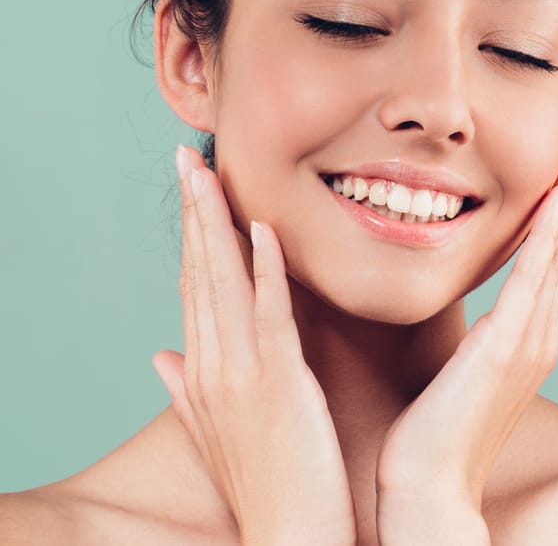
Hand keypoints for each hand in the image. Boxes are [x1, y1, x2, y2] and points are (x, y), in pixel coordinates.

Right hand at [151, 145, 357, 545]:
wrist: (289, 537)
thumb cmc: (265, 483)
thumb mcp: (217, 433)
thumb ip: (186, 390)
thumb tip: (159, 355)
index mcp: (201, 373)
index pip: (193, 288)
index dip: (190, 235)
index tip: (190, 189)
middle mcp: (212, 366)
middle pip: (199, 274)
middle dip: (193, 213)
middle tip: (186, 157)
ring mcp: (241, 373)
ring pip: (224, 284)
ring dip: (217, 225)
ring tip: (209, 172)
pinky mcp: (278, 383)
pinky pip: (270, 315)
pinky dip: (265, 269)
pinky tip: (263, 228)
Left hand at [374, 122, 557, 543]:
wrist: (430, 487)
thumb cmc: (436, 433)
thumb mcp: (461, 370)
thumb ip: (478, 335)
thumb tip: (480, 315)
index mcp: (527, 337)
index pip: (544, 259)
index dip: (556, 209)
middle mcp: (539, 334)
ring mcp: (529, 342)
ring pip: (552, 254)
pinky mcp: (506, 349)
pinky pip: (530, 282)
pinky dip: (546, 238)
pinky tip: (554, 200)